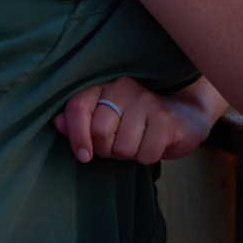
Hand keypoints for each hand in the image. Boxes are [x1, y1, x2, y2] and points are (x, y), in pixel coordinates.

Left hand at [54, 77, 220, 165]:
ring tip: (140, 140)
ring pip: (123, 147)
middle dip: (108, 149)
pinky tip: (155, 142)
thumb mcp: (107, 121)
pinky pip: (145, 154)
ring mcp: (145, 100)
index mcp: (103, 85)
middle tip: (121, 143)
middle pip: (100, 132)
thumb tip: (58, 122)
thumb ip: (81, 122)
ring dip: (130, 154)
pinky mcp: (164, 118)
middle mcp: (123, 87)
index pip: (78, 107)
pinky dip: (148, 157)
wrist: (184, 116)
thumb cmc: (137, 122)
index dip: (76, 136)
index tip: (83, 155)